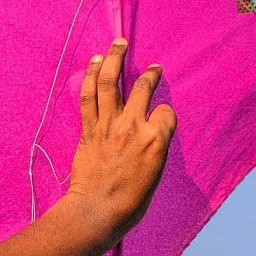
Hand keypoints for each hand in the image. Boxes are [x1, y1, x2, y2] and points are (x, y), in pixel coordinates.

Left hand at [65, 38, 176, 237]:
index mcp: (156, 141)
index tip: (162, 117)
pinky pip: (89, 96)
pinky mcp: (89, 129)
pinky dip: (90, 75)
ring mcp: (108, 126)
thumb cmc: (130, 202)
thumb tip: (154, 133)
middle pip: (142, 88)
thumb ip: (156, 147)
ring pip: (110, 82)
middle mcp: (133, 127)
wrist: (96, 212)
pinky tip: (94, 61)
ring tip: (119, 43)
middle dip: (150, 74)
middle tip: (153, 68)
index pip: (166, 112)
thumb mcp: (156, 174)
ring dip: (115, 59)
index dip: (166, 113)